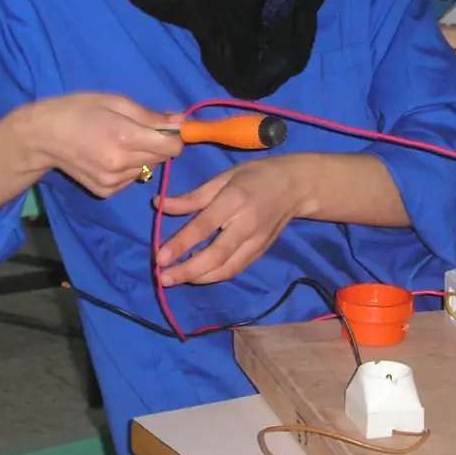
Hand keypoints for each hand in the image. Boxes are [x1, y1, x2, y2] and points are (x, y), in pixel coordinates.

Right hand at [27, 93, 183, 198]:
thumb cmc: (79, 110)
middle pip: (162, 158)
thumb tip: (181, 122)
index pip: (172, 147)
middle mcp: (121, 164)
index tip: (166, 128)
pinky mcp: (105, 192)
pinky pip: (131, 179)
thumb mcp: (116, 102)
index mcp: (125, 137)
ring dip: (143, 156)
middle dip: (158, 144)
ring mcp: (113, 182)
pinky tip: (109, 156)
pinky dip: (128, 168)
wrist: (43, 136)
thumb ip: (150, 116)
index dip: (174, 136)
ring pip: (148, 169)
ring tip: (118, 142)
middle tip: (137, 130)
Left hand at [155, 157, 310, 285]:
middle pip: (216, 255)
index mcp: (235, 200)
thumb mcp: (223, 177)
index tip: (159, 258)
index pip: (204, 227)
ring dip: (199, 278)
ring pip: (227, 268)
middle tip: (163, 278)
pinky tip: (197, 276)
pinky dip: (215, 276)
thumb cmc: (255, 176)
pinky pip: (236, 269)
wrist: (296, 186)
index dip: (181, 244)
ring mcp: (256, 242)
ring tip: (176, 279)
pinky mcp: (261, 252)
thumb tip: (159, 205)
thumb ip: (193, 197)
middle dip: (188, 270)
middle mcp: (246, 225)